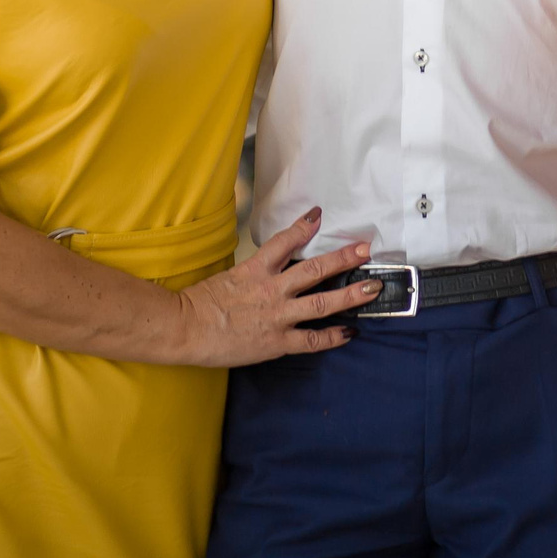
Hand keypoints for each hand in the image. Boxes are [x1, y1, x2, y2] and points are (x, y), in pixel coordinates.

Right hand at [172, 209, 383, 365]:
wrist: (184, 328)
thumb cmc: (199, 303)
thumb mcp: (227, 276)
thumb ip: (252, 273)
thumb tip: (267, 267)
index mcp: (255, 269)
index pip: (285, 241)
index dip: (304, 227)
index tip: (319, 215)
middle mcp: (271, 289)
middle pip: (315, 270)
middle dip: (344, 258)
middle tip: (365, 249)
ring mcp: (277, 316)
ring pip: (321, 303)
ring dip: (350, 294)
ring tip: (372, 288)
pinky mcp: (276, 342)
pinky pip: (311, 340)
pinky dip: (332, 337)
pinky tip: (349, 332)